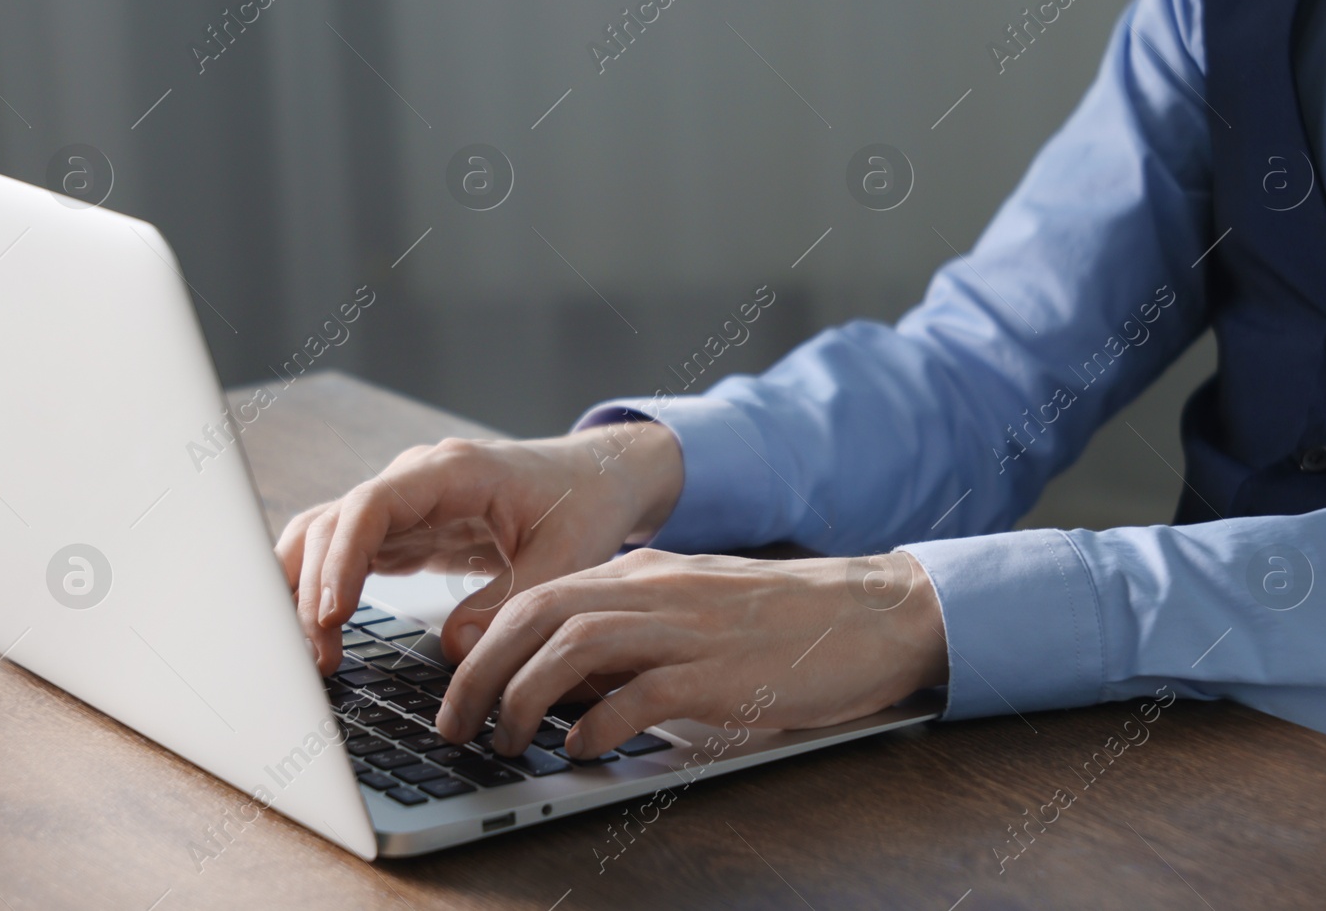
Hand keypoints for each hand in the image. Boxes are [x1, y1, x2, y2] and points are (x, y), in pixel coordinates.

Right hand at [275, 424, 681, 671]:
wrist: (594, 480)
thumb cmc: (582, 505)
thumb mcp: (565, 555)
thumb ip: (513, 600)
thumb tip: (457, 650)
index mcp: (453, 471)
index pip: (371, 505)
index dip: (343, 559)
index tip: (333, 614)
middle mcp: (414, 480)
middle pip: (334, 523)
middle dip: (313, 587)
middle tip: (317, 656)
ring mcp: (403, 505)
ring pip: (327, 537)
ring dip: (306, 589)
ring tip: (309, 656)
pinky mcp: (403, 532)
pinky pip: (345, 554)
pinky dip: (322, 589)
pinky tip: (316, 635)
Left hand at [434, 548, 950, 757]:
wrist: (871, 614)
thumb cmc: (781, 624)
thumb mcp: (691, 614)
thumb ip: (629, 636)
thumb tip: (559, 686)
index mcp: (643, 574)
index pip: (537, 596)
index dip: (482, 644)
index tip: (454, 689)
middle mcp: (655, 590)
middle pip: (538, 615)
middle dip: (480, 673)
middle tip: (454, 725)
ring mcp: (688, 627)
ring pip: (574, 645)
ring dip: (525, 698)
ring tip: (507, 744)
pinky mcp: (722, 672)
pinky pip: (641, 693)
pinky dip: (599, 725)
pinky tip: (584, 751)